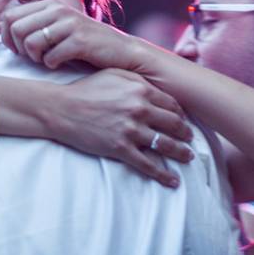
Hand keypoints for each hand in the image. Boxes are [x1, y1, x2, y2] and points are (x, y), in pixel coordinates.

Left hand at [0, 0, 140, 70]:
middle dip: (19, 48)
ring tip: (47, 60)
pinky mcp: (80, 40)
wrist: (122, 53)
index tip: (18, 49)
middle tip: (33, 57)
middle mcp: (58, 10)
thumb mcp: (57, 29)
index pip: (9, 16)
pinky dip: (52, 64)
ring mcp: (70, 24)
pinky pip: (51, 56)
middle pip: (16, 29)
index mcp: (50, 5)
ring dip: (35, 58)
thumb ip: (30, 25)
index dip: (7, 37)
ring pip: (30, 42)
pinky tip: (61, 63)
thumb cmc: (86, 45)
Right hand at [50, 68, 194, 187]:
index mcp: (141, 89)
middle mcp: (140, 109)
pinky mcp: (121, 149)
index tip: (183, 120)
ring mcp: (131, 130)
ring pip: (165, 145)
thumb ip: (138, 78)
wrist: (63, 109)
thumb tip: (157, 87)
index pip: (172, 104)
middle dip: (186, 134)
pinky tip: (172, 180)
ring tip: (188, 157)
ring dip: (181, 153)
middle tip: (191, 140)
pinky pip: (148, 164)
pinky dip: (163, 175)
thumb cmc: (87, 89)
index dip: (181, 114)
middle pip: (174, 124)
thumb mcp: (114, 74)